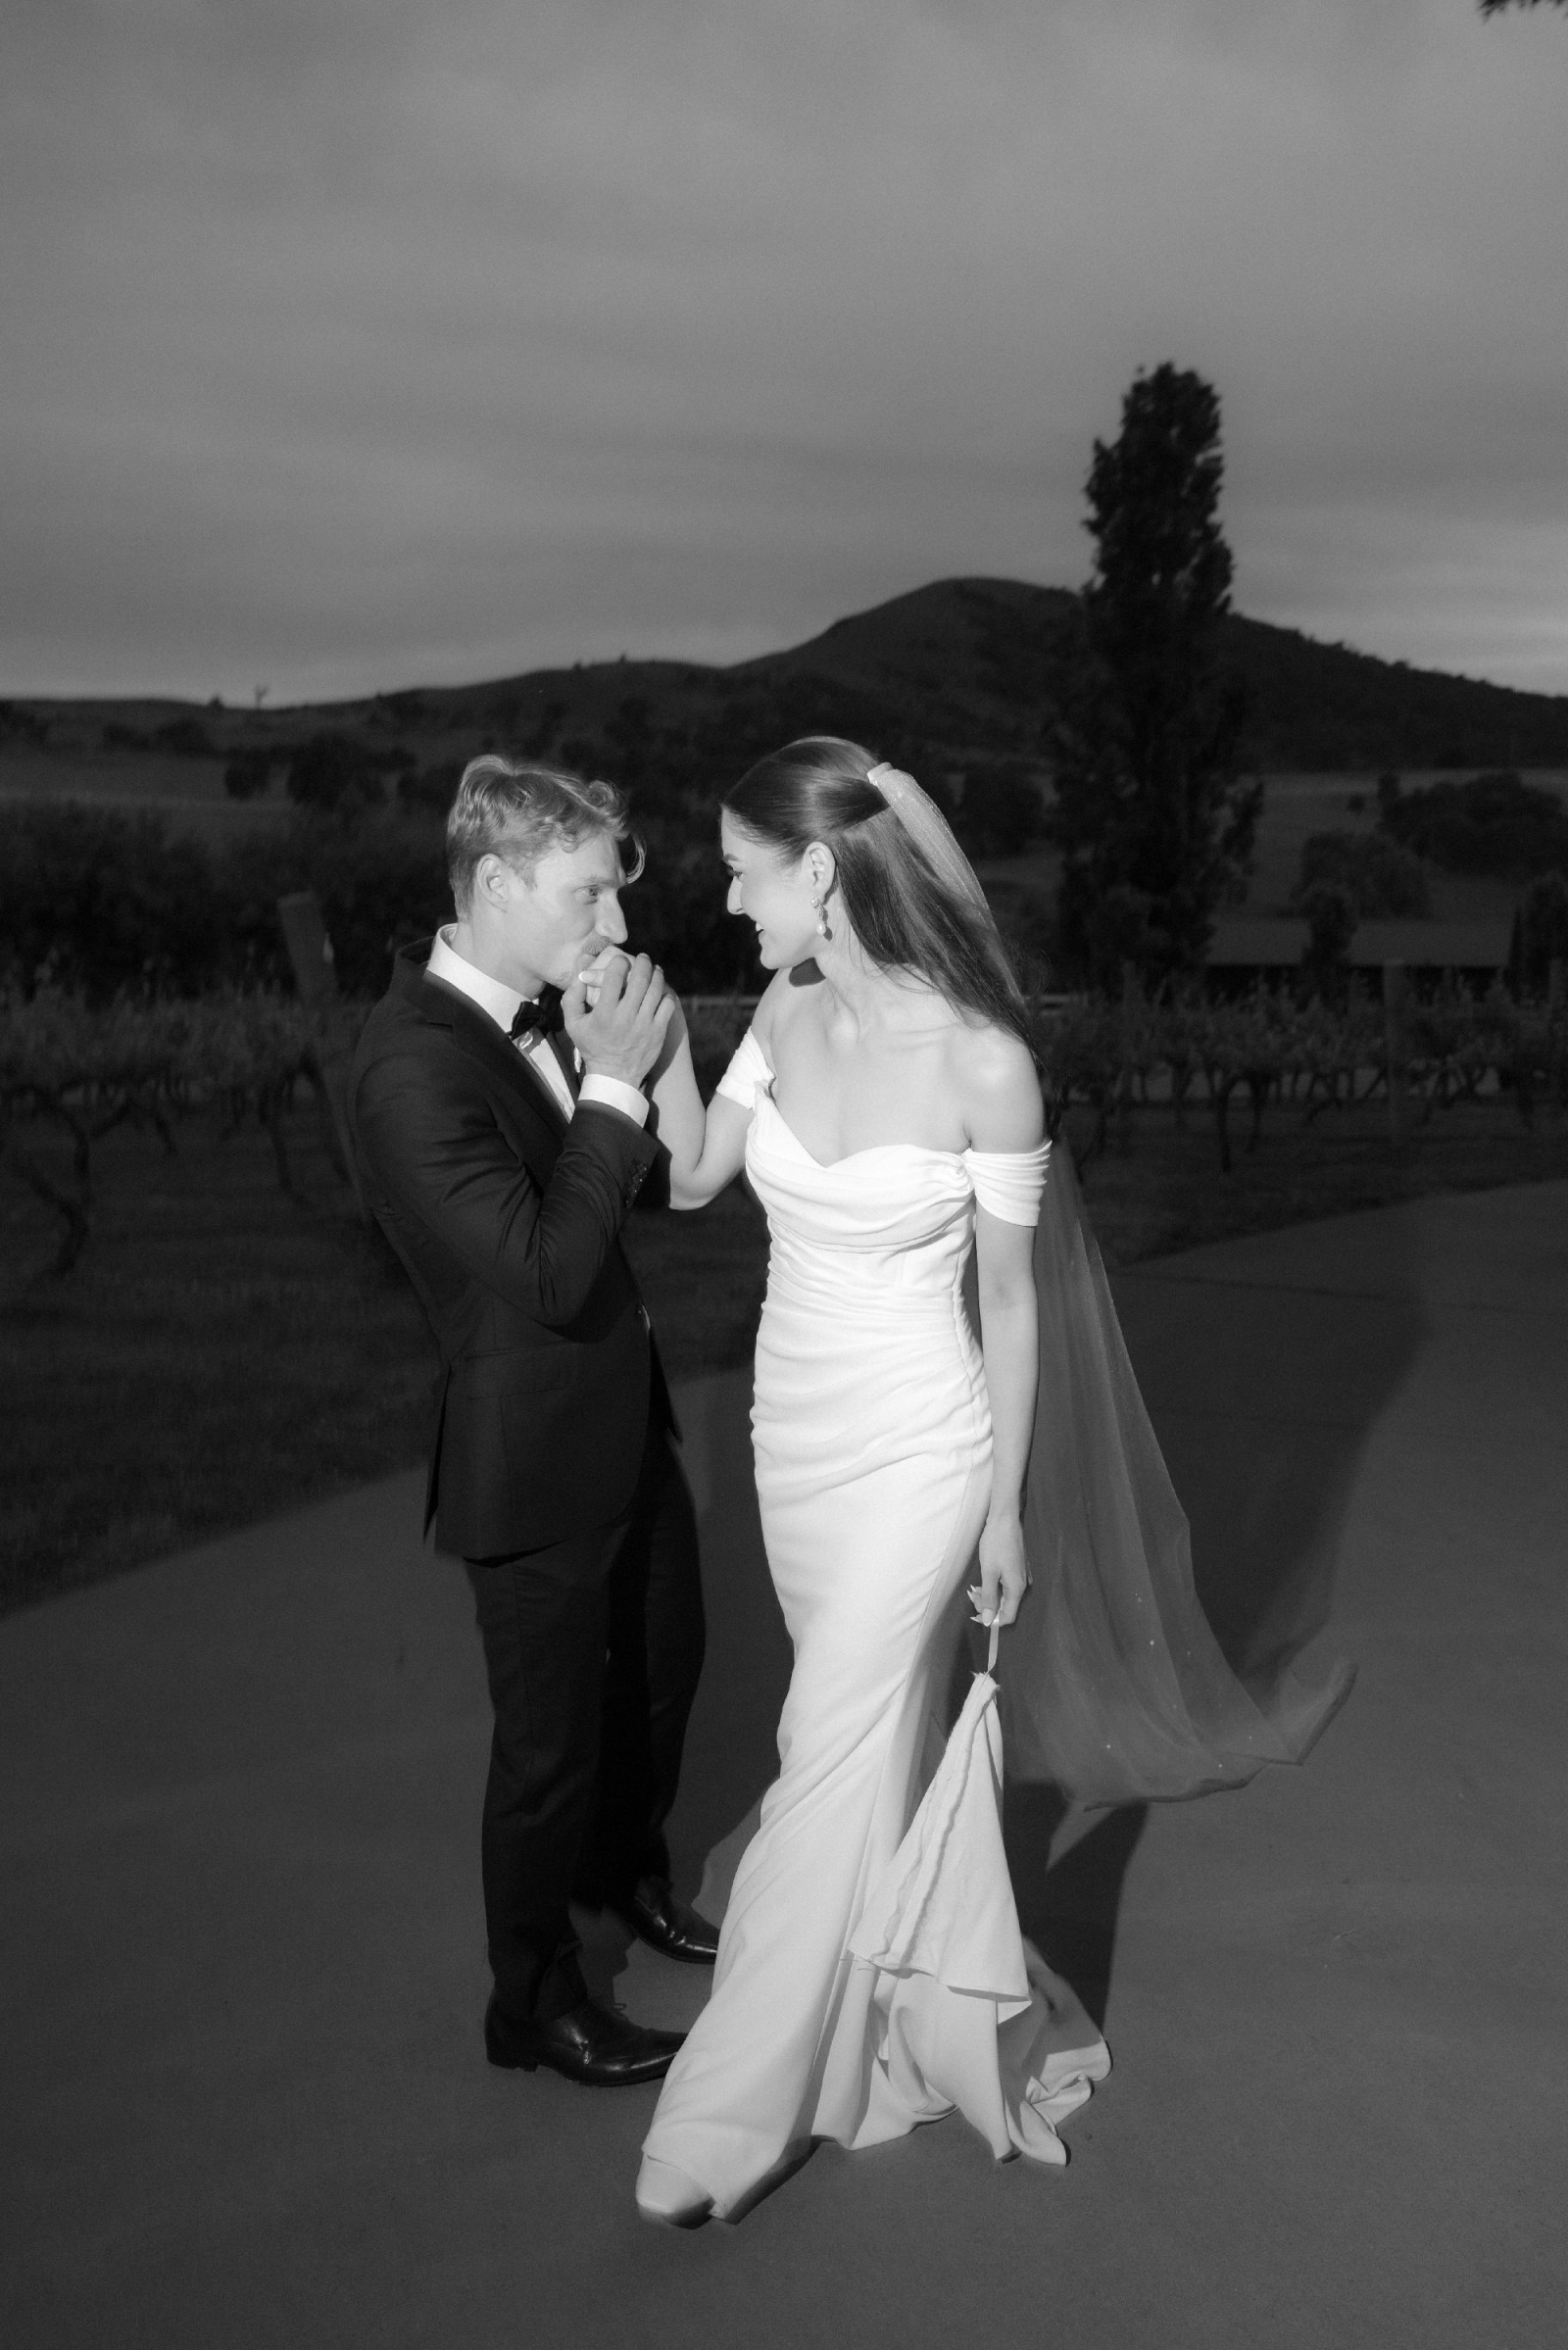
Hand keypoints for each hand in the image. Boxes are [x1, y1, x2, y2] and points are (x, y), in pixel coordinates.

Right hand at [562, 951, 673, 1088]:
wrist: (614, 1075)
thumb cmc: (592, 1045)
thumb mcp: (573, 1023)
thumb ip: (573, 995)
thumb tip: (581, 968)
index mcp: (604, 1013)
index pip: (615, 977)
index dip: (619, 962)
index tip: (620, 960)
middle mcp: (626, 1017)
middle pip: (639, 979)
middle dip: (642, 963)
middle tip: (643, 958)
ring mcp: (645, 1025)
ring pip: (656, 989)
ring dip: (656, 974)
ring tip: (654, 969)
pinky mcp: (658, 1032)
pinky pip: (667, 1005)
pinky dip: (665, 994)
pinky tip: (660, 991)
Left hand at [968, 1512, 1029, 1630]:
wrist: (1005, 1520)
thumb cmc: (995, 1544)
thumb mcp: (989, 1572)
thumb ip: (989, 1597)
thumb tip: (988, 1620)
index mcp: (1017, 1588)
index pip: (1008, 1617)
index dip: (993, 1620)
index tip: (977, 1615)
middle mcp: (1023, 1585)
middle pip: (1007, 1606)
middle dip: (989, 1605)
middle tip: (973, 1594)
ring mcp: (1023, 1576)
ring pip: (1006, 1595)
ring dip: (991, 1595)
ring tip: (977, 1586)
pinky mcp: (1020, 1569)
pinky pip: (1008, 1586)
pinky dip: (996, 1586)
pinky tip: (986, 1579)